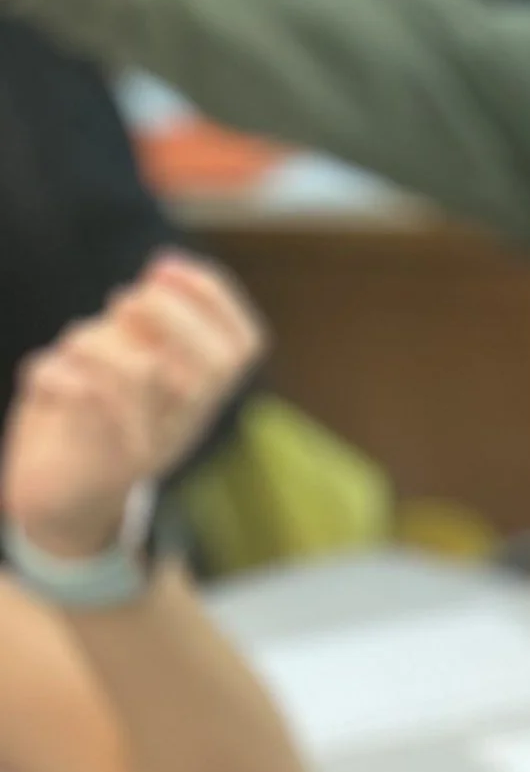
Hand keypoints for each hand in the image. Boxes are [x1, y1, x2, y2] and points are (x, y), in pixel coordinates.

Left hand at [1, 255, 264, 561]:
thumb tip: (163, 275)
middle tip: (122, 303)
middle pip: (207, 367)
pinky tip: (45, 379)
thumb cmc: (86, 419)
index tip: (165, 265)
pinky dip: (52, 372)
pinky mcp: (100, 462)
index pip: (242, 348)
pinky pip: (83, 395)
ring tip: (71, 348)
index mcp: (196, 400)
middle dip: (164, 314)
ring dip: (90, 340)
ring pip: (134, 372)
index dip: (213, 295)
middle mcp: (182, 426)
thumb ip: (146, 326)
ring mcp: (146, 448)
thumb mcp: (125, 363)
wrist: (57, 506)